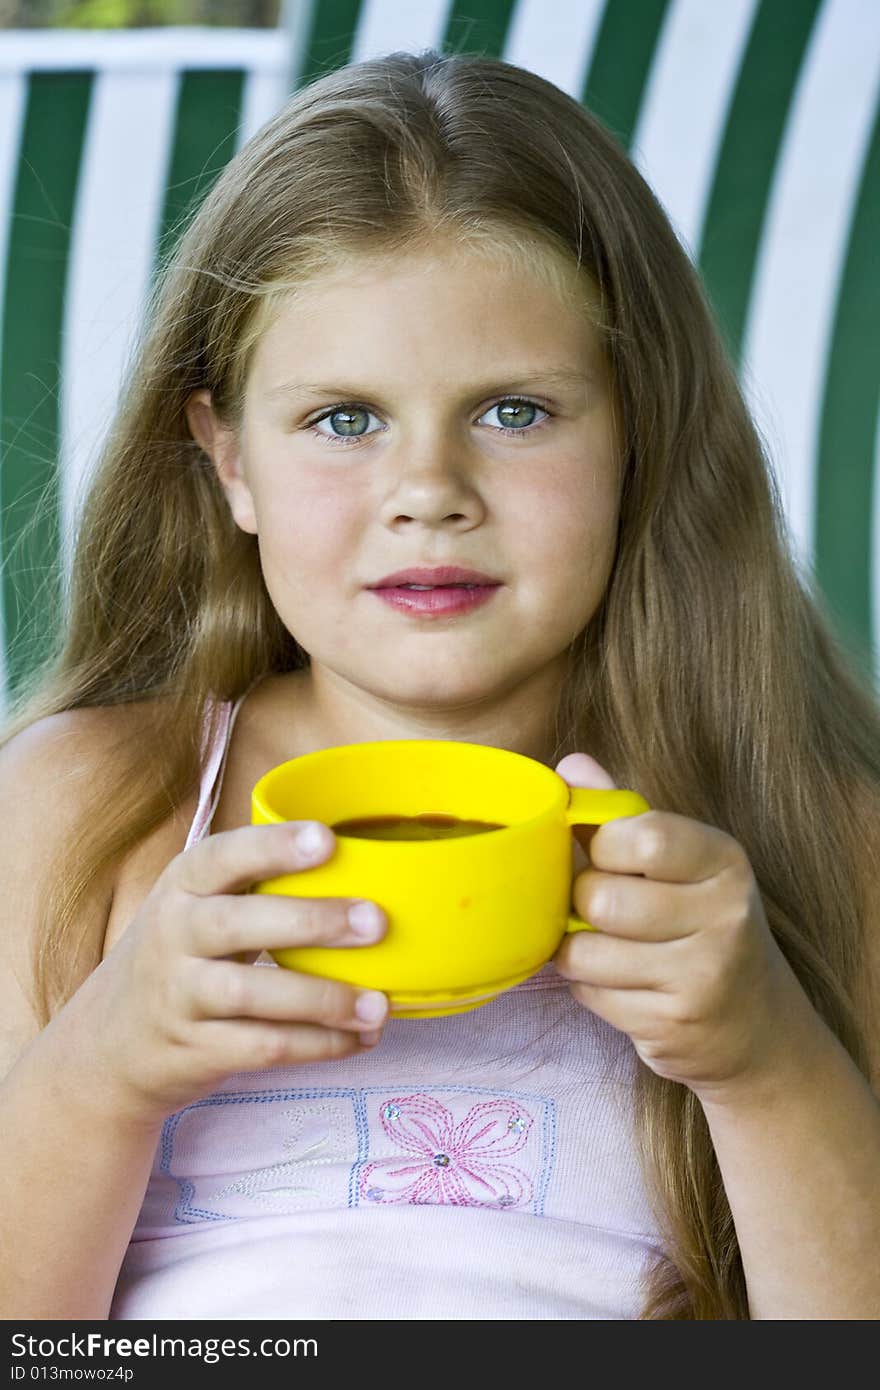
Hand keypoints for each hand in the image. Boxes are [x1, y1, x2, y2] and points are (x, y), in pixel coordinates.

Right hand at [72, 822, 389, 1125]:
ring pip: (253, 994)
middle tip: (376, 922)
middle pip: (240, 923)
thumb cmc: (181, 956)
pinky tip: (358, 1039)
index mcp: (182, 886)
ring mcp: (179, 996)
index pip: (223, 856)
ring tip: (378, 1005)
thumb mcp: (197, 907)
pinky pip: (262, 1047)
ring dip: (323, 999)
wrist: (109, 1044)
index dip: (274, 846)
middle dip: (312, 921)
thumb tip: (367, 865)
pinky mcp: (194, 1050)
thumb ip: (257, 886)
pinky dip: (316, 1045)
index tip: (327, 840)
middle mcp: (174, 935)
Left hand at [554, 753, 802, 1098]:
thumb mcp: (679, 863)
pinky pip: (591, 995)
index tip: (606, 857)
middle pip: (601, 898)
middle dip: (583, 905)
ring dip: (578, 952)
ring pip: (586, 952)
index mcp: (724, 860)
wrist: (756, 1026)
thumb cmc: (701, 925)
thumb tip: (570, 765)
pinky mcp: (674, 1024)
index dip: (602, 846)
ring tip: (606, 948)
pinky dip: (590, 988)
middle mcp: (724, 915)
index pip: (642, 835)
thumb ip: (622, 813)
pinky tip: (622, 985)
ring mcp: (703, 975)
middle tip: (602, 912)